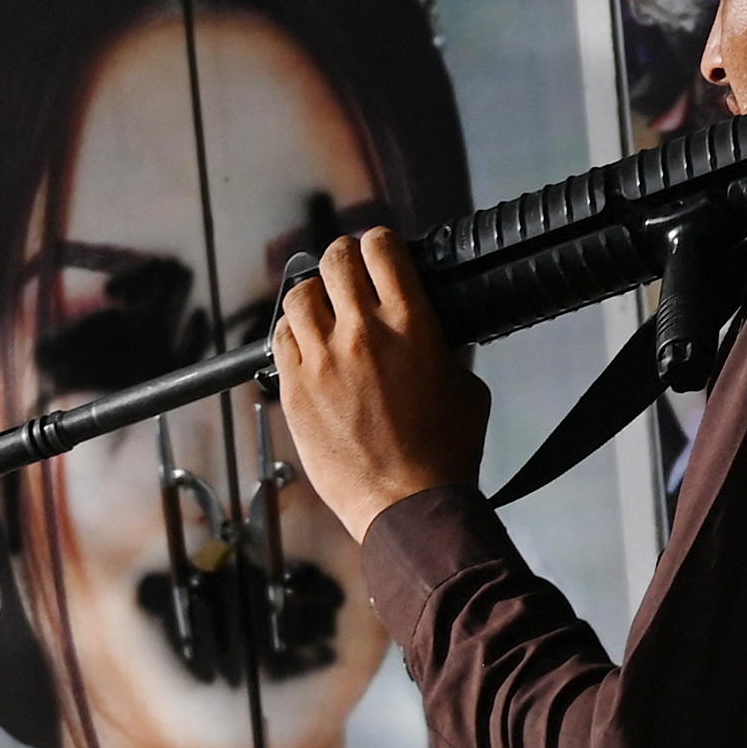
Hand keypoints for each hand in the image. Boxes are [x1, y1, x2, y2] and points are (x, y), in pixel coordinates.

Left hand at [272, 228, 489, 543]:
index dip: (378, 243)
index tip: (378, 251)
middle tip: (347, 270)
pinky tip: (306, 344)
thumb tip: (429, 330)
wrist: (407, 504)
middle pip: (335, 260)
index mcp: (411, 324)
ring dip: (313, 294)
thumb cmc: (443, 453)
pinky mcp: (294, 389)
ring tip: (323, 307)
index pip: (382, 248)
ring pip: (300, 295)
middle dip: (343, 259)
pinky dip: (291, 332)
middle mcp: (362, 332)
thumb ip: (444, 347)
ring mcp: (322, 360)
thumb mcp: (465, 385)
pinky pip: (280, 338)